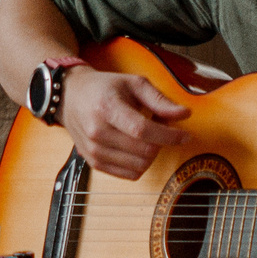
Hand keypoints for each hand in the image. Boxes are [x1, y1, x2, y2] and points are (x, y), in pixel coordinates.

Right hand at [60, 68, 189, 180]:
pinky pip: (130, 174)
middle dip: (162, 142)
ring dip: (152, 152)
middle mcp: (97, 131)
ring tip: (147, 135)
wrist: (71, 97)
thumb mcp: (133, 83)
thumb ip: (160, 100)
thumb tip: (184, 114)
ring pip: (139, 166)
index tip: (185, 135)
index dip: (169, 136)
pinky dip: (141, 163)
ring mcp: (94, 150)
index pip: (142, 130)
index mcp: (107, 107)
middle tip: (161, 126)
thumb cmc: (104, 88)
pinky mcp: (94, 163)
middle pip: (143, 150)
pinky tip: (137, 146)